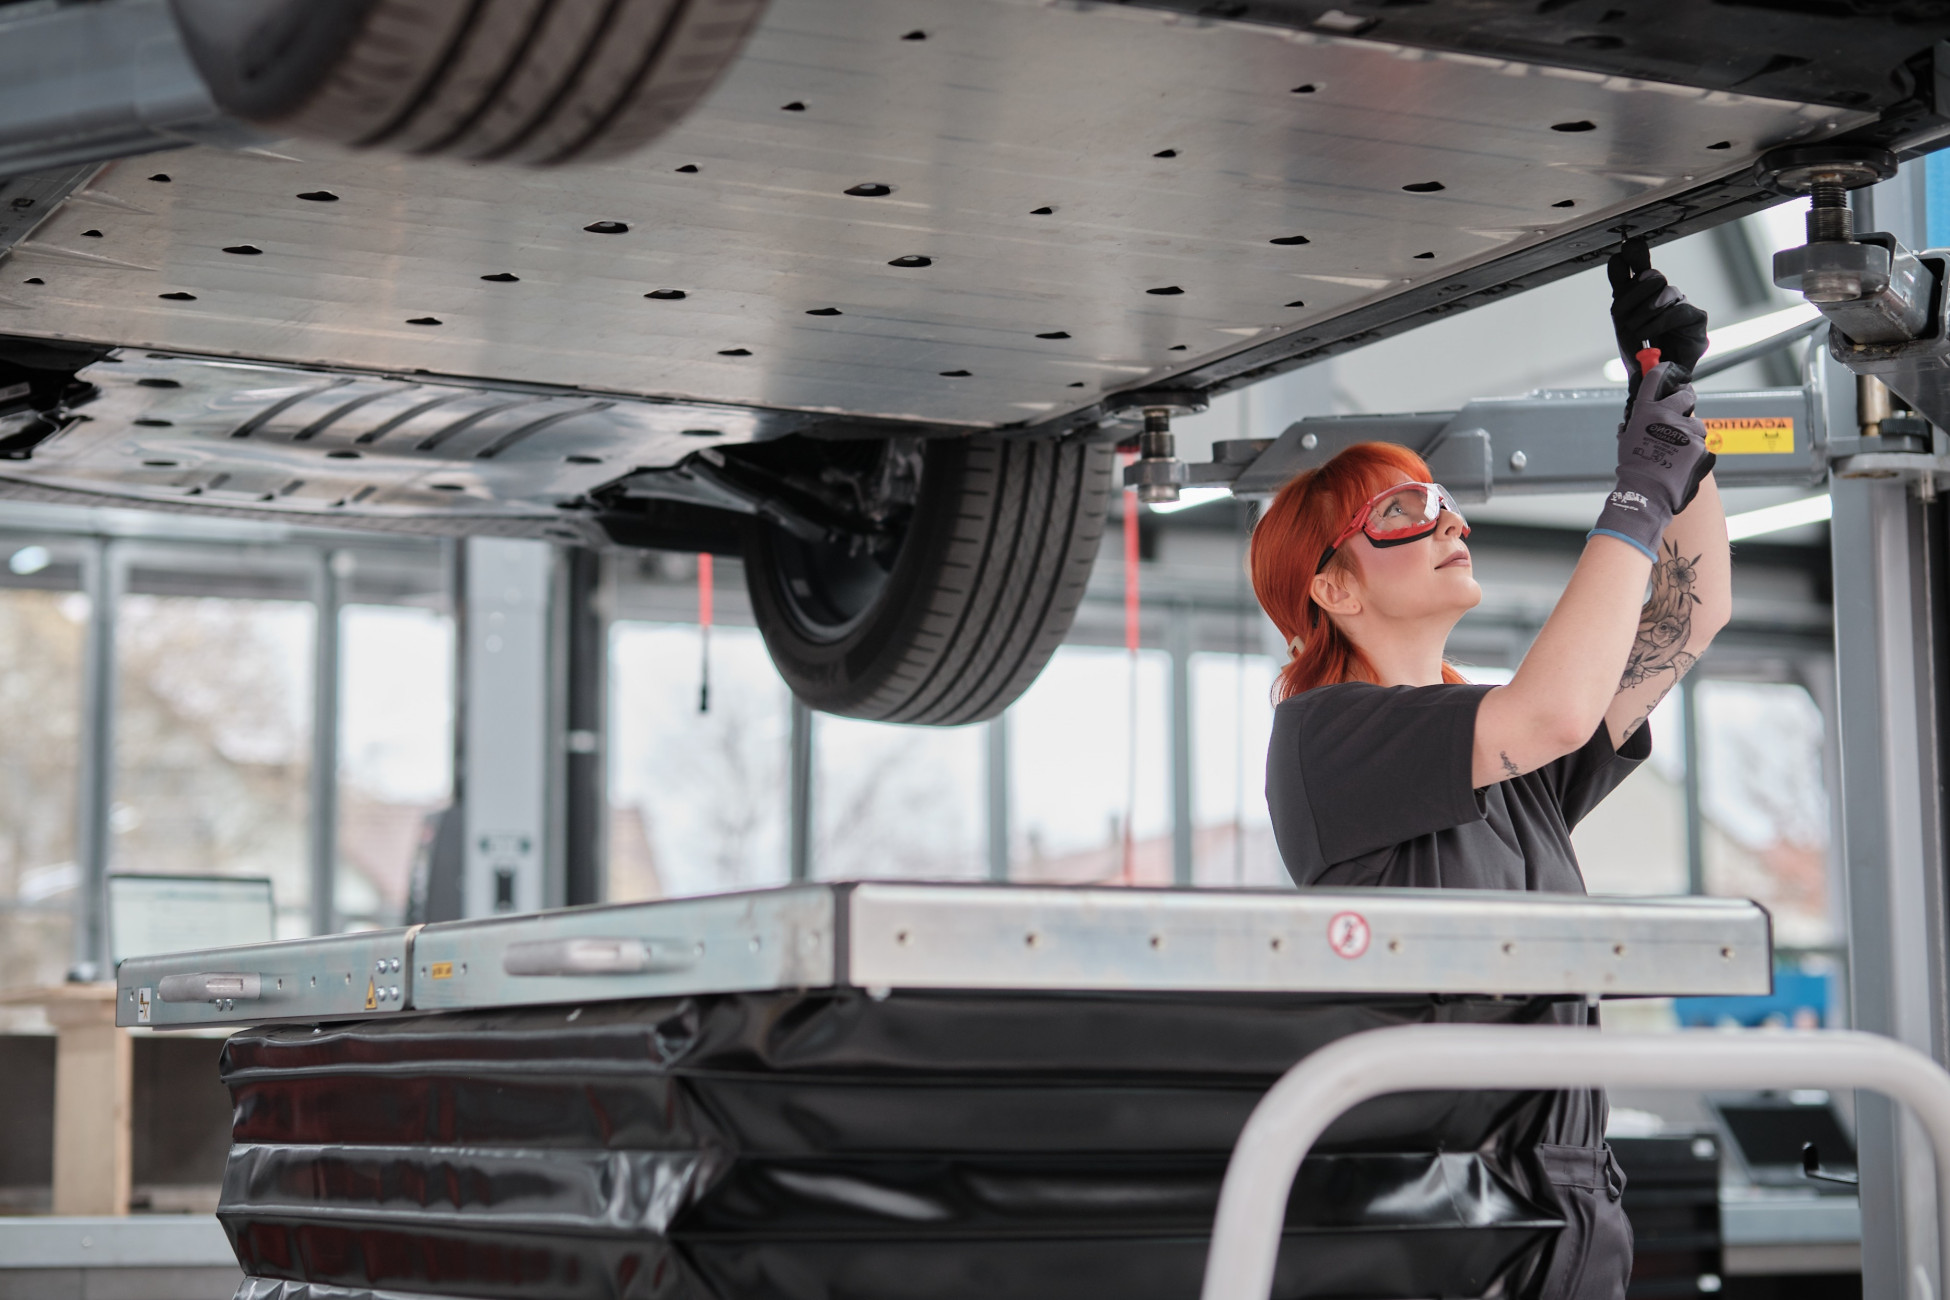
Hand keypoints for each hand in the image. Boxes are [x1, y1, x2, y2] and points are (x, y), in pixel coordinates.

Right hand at [1590, 363, 1716, 558]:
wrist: (1647, 491)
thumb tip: (1640, 417)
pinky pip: (1701, 442)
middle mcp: (1666, 415)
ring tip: (1678, 448)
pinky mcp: (1700, 444)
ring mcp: (1686, 430)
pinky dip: (1695, 449)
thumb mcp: (1627, 439)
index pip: (1655, 379)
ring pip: (1697, 423)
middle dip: (1686, 399)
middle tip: (1683, 408)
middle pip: (1686, 395)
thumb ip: (1637, 423)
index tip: (1669, 368)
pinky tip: (1683, 460)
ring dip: (1691, 431)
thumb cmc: (1633, 468)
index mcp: (1646, 411)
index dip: (1663, 369)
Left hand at [1609, 237, 1708, 399]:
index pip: (1643, 269)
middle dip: (1634, 295)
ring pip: (1666, 291)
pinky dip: (1659, 322)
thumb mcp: (1623, 318)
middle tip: (1622, 316)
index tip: (1627, 248)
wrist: (1649, 380)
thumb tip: (1617, 258)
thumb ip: (1622, 289)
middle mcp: (1668, 297)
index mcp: (1649, 294)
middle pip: (1654, 276)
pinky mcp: (1697, 321)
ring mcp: (1685, 307)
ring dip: (1644, 312)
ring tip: (1635, 331)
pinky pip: (1679, 311)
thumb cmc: (1639, 351)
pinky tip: (1648, 334)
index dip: (1636, 257)